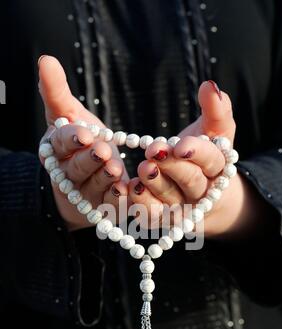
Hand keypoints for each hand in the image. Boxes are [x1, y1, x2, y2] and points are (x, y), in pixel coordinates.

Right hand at [38, 56, 127, 230]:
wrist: (85, 177)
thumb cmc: (78, 142)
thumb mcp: (68, 113)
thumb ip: (57, 91)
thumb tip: (45, 60)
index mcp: (56, 150)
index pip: (60, 143)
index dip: (71, 139)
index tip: (85, 133)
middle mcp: (67, 173)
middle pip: (75, 168)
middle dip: (89, 160)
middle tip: (103, 152)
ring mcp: (84, 193)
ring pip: (92, 186)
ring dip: (103, 179)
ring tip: (115, 170)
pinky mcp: (102, 207)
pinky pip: (108, 205)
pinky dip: (116, 200)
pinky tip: (127, 192)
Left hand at [129, 81, 259, 237]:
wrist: (202, 193)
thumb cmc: (205, 155)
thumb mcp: (214, 131)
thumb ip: (216, 109)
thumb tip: (210, 85)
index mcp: (218, 168)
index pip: (212, 161)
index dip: (197, 153)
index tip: (181, 145)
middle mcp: (202, 192)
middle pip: (191, 182)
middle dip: (173, 168)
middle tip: (154, 153)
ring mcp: (183, 208)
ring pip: (170, 200)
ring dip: (155, 185)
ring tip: (143, 169)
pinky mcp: (163, 219)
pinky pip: (152, 216)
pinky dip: (142, 204)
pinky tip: (131, 188)